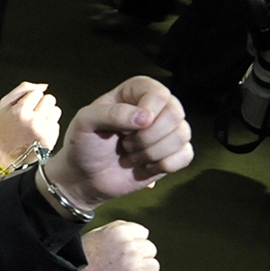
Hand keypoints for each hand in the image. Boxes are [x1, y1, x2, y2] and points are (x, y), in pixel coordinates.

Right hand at [0, 81, 60, 160]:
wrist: (3, 154)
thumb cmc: (4, 128)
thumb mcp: (5, 104)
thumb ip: (23, 89)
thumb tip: (44, 86)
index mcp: (20, 111)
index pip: (38, 92)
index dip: (31, 99)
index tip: (24, 108)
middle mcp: (32, 121)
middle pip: (50, 99)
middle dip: (42, 105)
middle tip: (32, 114)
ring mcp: (42, 132)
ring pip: (56, 111)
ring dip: (47, 115)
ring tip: (36, 124)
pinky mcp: (49, 141)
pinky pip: (57, 125)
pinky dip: (49, 128)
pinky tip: (38, 133)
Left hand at [44, 75, 193, 213]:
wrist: (84, 178)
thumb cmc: (83, 145)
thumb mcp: (85, 123)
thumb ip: (112, 113)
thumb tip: (146, 118)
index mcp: (135, 92)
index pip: (159, 93)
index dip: (148, 111)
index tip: (126, 129)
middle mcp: (156, 107)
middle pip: (176, 113)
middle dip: (147, 137)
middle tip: (125, 145)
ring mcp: (167, 130)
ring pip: (182, 135)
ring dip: (152, 152)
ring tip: (131, 156)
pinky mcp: (172, 153)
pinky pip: (186, 155)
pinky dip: (164, 165)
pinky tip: (145, 167)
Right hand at [47, 220, 157, 270]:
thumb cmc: (77, 266)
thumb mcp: (93, 237)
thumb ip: (116, 232)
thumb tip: (134, 234)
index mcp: (119, 233)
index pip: (142, 233)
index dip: (133, 242)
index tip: (123, 252)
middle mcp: (130, 248)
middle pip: (150, 250)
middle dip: (139, 257)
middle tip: (122, 266)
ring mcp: (135, 269)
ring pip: (153, 267)